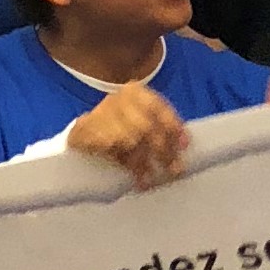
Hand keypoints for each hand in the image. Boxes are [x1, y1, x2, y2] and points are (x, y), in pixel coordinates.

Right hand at [68, 84, 190, 189]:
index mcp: (135, 92)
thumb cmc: (121, 127)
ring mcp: (99, 113)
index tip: (185, 145)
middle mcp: (117, 99)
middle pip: (145, 126)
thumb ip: (162, 130)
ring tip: (151, 178)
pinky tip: (135, 177)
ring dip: (142, 162)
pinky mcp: (83, 130)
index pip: (157, 107)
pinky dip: (123, 164)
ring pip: (129, 139)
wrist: (84, 130)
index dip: (173, 126)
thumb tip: (183, 145)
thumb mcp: (142, 122)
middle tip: (174, 169)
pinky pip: (109, 148)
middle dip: (162, 150)